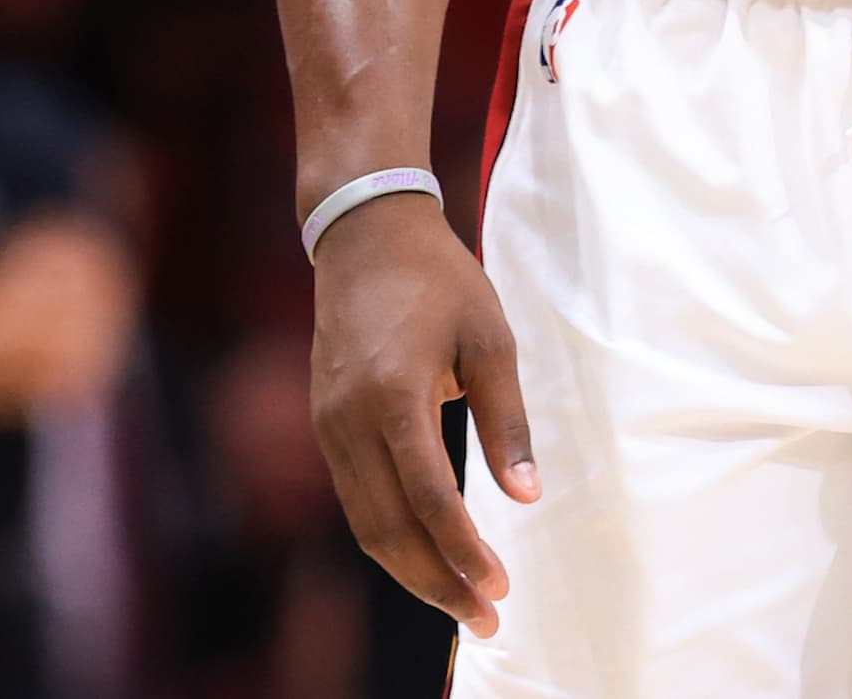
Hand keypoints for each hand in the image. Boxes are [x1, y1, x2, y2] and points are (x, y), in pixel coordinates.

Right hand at [309, 192, 538, 635]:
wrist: (366, 233)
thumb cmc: (440, 280)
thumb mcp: (489, 338)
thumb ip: (506, 420)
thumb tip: (527, 495)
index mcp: (394, 394)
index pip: (428, 498)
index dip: (462, 551)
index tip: (498, 588)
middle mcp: (350, 421)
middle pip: (388, 529)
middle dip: (437, 582)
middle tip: (484, 618)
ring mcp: (329, 425)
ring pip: (365, 523)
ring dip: (411, 570)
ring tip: (459, 600)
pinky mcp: (324, 423)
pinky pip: (355, 498)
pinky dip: (389, 536)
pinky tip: (423, 553)